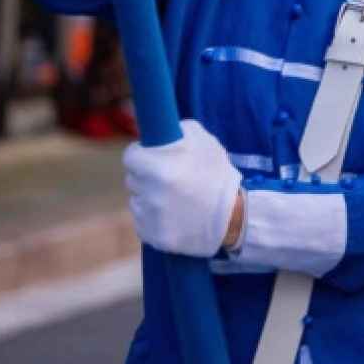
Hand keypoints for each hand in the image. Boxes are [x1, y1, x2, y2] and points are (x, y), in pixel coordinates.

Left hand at [123, 119, 243, 257]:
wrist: (233, 217)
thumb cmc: (217, 176)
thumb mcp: (206, 142)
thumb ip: (180, 130)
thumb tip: (159, 128)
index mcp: (160, 168)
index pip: (130, 156)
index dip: (141, 154)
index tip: (151, 156)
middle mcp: (150, 193)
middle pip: (133, 178)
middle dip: (147, 175)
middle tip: (170, 177)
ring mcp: (149, 217)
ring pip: (138, 199)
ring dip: (150, 196)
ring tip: (176, 198)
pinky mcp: (150, 235)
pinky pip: (143, 219)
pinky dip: (154, 216)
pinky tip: (174, 214)